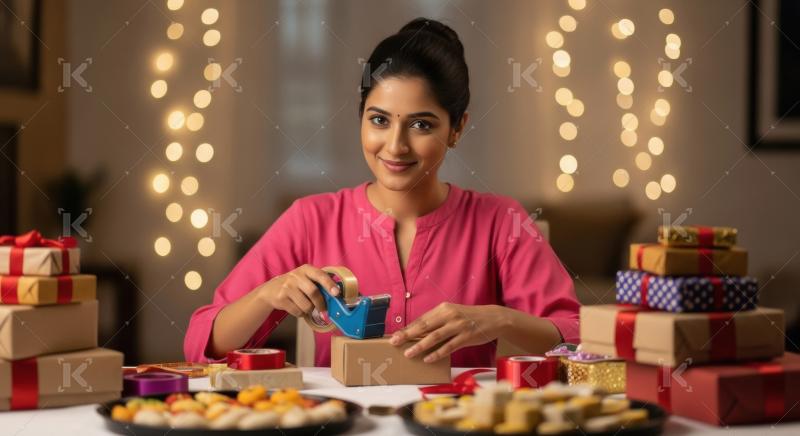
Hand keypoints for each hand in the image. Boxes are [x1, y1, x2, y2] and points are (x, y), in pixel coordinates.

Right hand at [259, 264, 339, 316]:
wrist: (271, 290)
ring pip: (306, 305)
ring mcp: (287, 287)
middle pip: (314, 292)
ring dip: (310, 310)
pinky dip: (301, 314)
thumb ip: (319, 283)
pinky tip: (297, 308)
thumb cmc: (295, 285)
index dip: (329, 284)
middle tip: (324, 311)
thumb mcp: (305, 278)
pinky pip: (297, 311)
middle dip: (321, 304)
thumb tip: (337, 295)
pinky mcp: (281, 298)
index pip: (320, 275)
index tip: (336, 293)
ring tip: (307, 307)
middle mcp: (296, 276)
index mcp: (306, 269)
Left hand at [389, 303, 509, 362]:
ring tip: (408, 353)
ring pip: (435, 336)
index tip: (395, 334)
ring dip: (420, 345)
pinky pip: (449, 346)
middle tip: (394, 342)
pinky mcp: (466, 337)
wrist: (493, 317)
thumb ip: (437, 321)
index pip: (421, 319)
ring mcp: (458, 326)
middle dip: (408, 334)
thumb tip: (418, 332)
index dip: (407, 327)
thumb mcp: (452, 314)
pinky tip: (428, 359)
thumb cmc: (469, 317)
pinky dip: (437, 353)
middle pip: (425, 326)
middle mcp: (449, 315)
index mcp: (443, 308)